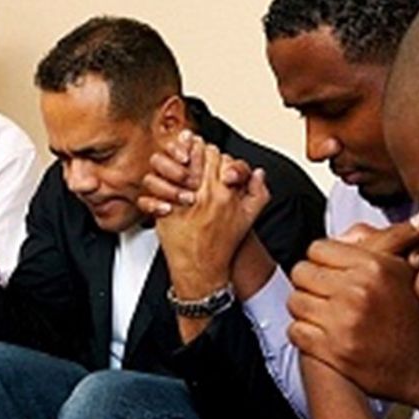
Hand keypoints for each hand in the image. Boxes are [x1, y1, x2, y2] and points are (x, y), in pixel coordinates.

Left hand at [145, 138, 269, 298]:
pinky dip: (159, 182)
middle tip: (188, 153)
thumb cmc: (224, 243)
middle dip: (192, 152)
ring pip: (176, 166)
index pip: (218, 156)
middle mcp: (205, 193)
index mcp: (225, 192)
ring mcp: (185, 201)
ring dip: (173, 163)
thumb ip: (259, 191)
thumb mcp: (250, 217)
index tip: (205, 150)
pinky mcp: (169, 209)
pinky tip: (162, 183)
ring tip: (175, 165)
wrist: (204, 267)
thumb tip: (258, 172)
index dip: (210, 151)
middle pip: (196, 156)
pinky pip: (159, 186)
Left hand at [287, 217, 418, 401]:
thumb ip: (397, 241)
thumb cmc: (413, 319)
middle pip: (302, 273)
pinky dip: (303, 333)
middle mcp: (356, 293)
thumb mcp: (406, 273)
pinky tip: (318, 332)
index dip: (320, 259)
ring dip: (304, 307)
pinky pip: (296, 331)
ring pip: (295, 302)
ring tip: (318, 311)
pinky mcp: (333, 351)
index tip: (325, 269)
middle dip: (309, 282)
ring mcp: (343, 323)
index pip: (317, 249)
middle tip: (319, 290)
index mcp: (372, 268)